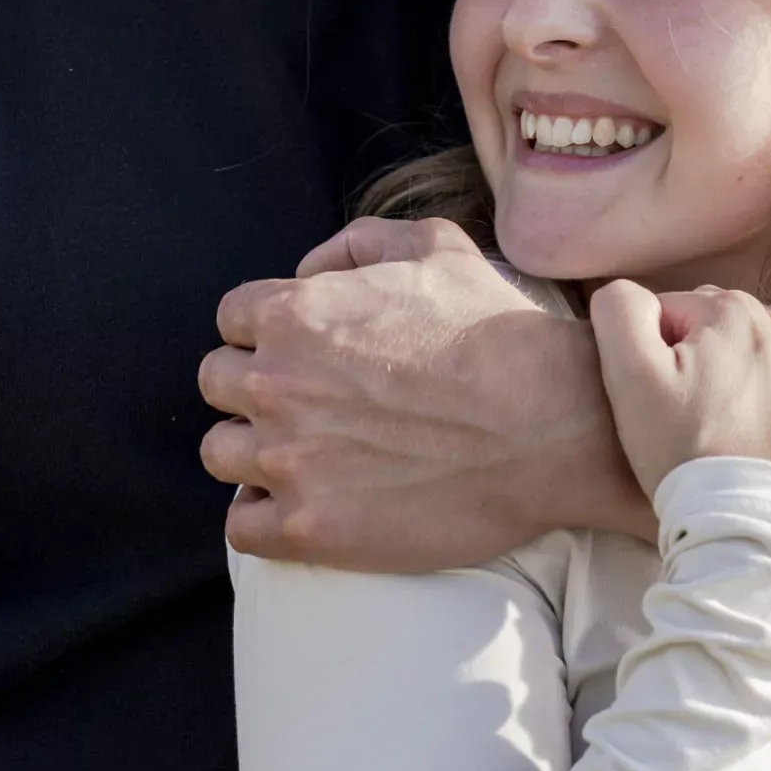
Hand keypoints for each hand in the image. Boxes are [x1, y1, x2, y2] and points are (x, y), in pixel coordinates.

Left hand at [199, 218, 645, 567]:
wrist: (552, 426)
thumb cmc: (499, 335)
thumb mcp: (437, 248)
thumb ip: (359, 243)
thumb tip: (309, 270)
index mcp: (296, 314)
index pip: (233, 318)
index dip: (267, 332)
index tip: (302, 353)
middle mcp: (277, 384)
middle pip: (218, 383)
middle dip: (254, 388)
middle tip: (306, 403)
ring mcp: (287, 460)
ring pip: (220, 453)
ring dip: (253, 452)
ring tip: (303, 456)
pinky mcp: (308, 527)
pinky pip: (240, 526)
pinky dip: (262, 517)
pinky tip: (304, 505)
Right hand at [588, 281, 770, 519]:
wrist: (760, 537)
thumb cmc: (689, 458)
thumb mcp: (629, 380)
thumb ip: (620, 313)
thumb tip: (628, 290)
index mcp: (729, 312)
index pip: (677, 311)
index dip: (658, 351)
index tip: (659, 397)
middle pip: (732, 325)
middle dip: (711, 355)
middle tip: (696, 414)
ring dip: (764, 364)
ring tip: (744, 418)